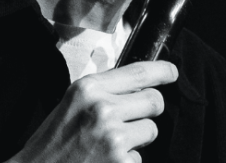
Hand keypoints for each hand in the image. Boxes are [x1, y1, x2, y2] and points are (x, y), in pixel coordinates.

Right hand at [8, 61, 177, 162]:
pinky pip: (139, 158)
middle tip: (130, 122)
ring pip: (151, 130)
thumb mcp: (72, 103)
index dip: (163, 71)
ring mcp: (113, 137)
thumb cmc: (52, 142)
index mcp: (89, 88)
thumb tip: (140, 85)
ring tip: (110, 146)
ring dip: (138, 139)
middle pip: (154, 101)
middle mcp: (103, 108)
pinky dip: (127, 162)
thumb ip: (104, 91)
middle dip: (148, 111)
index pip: (140, 71)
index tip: (172, 72)